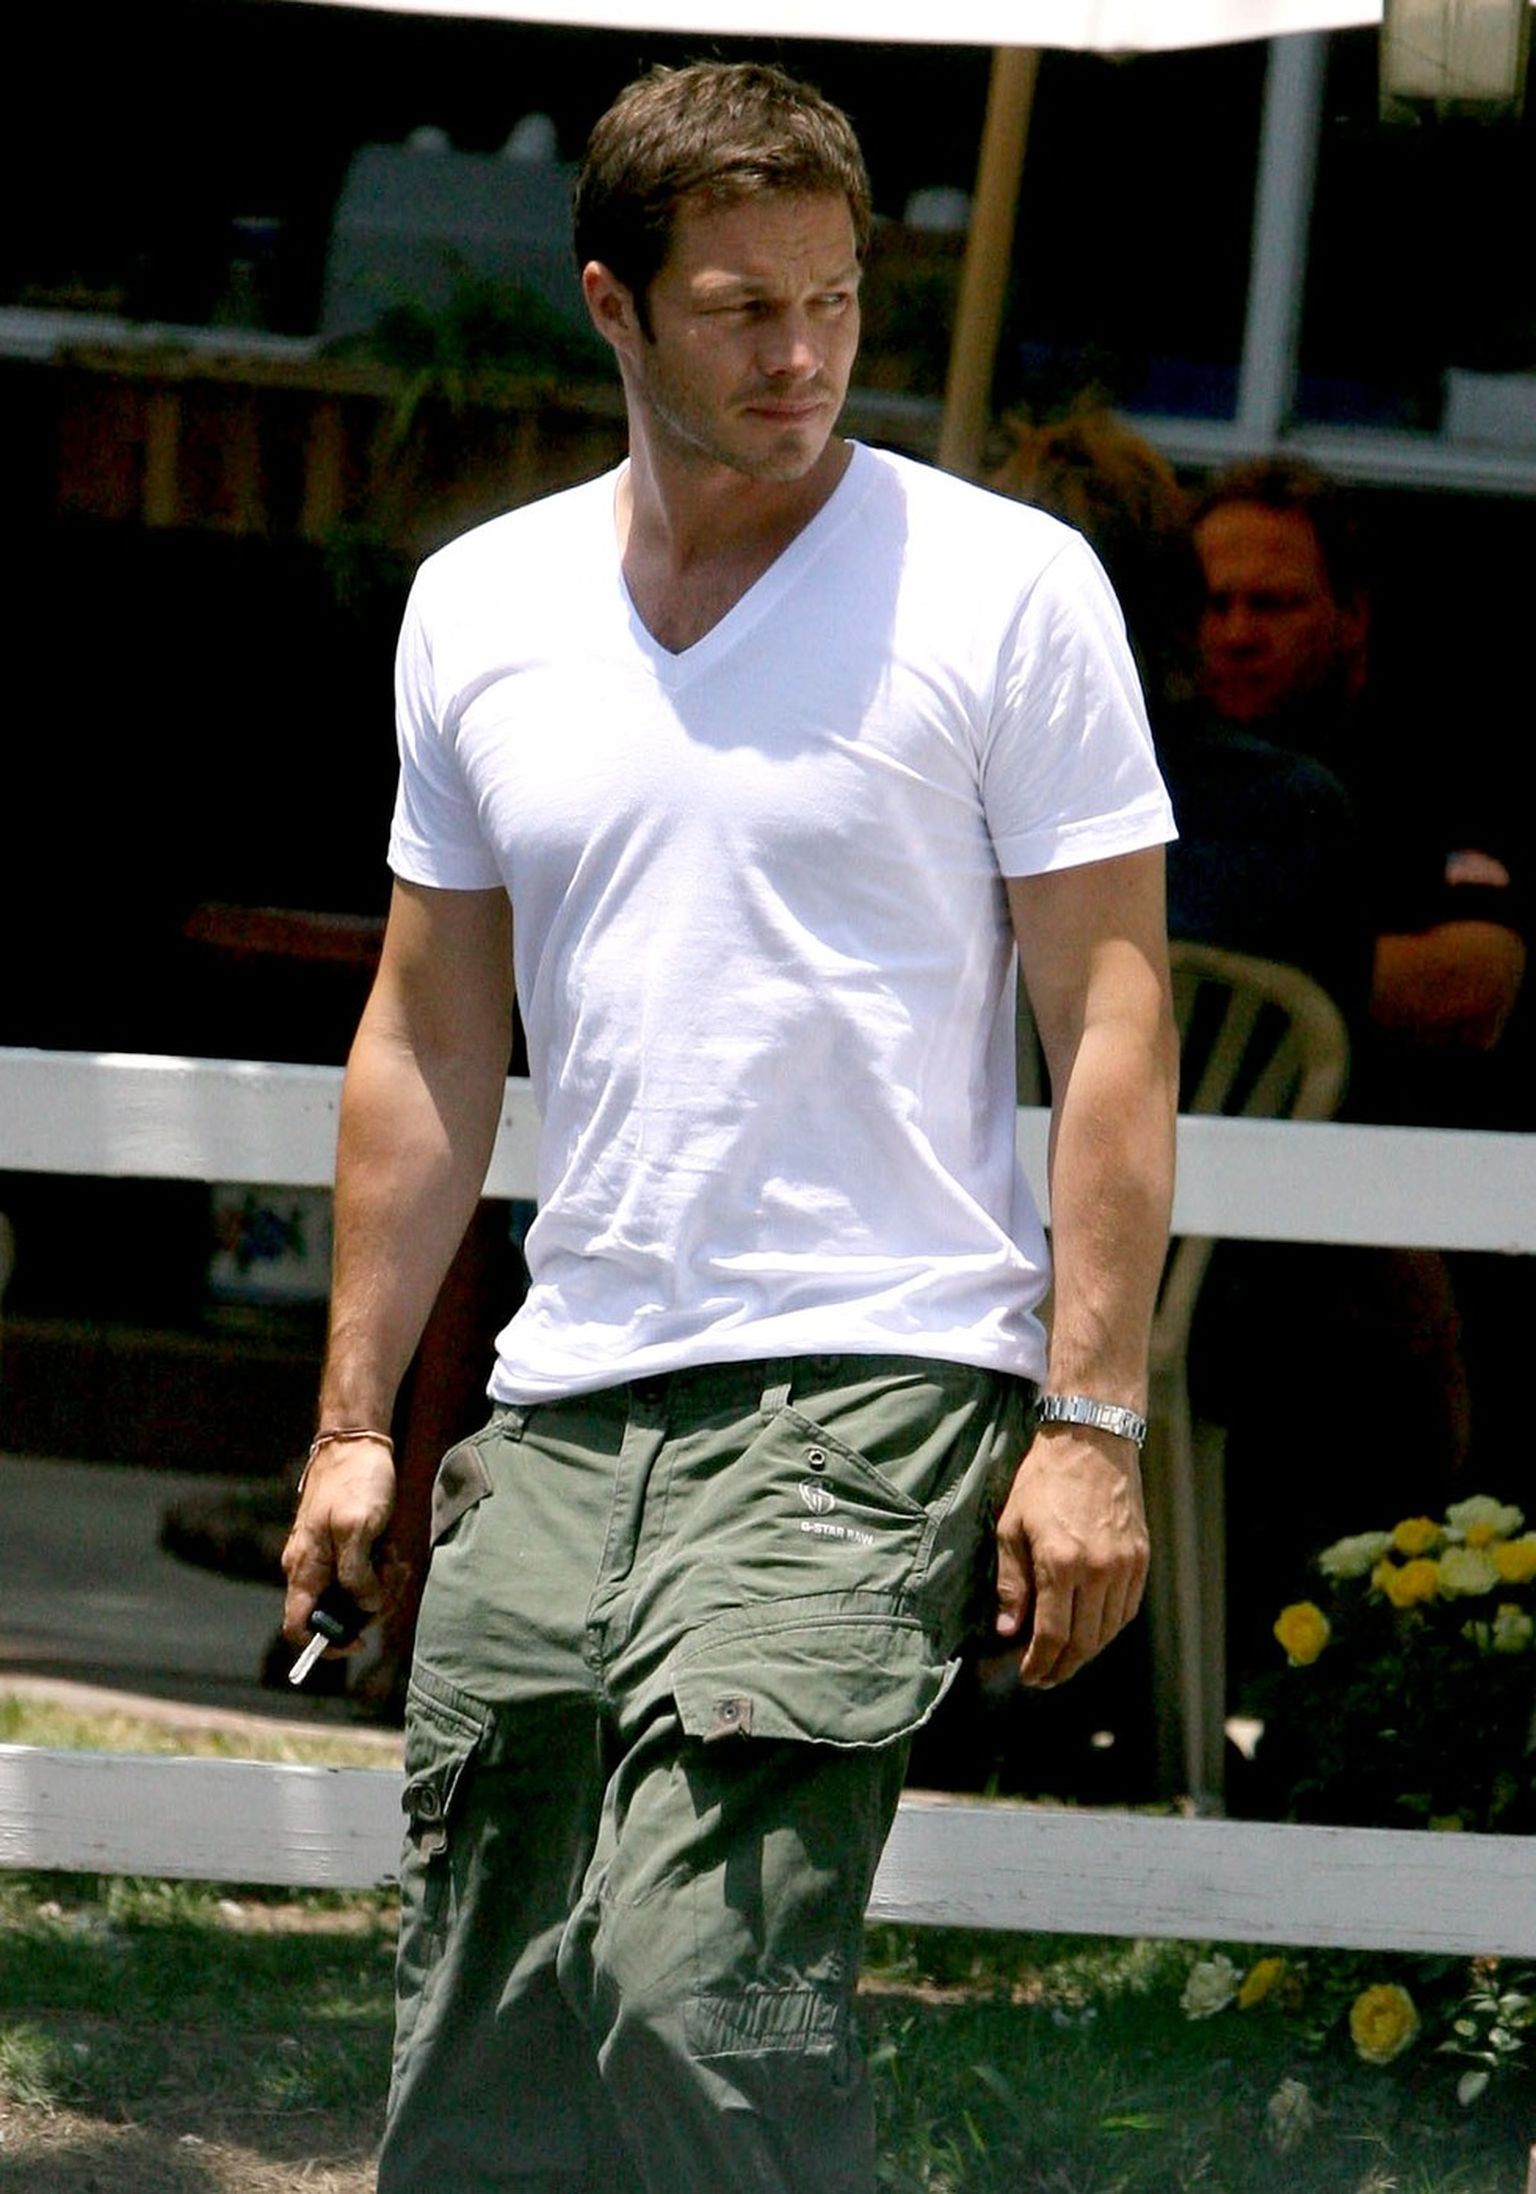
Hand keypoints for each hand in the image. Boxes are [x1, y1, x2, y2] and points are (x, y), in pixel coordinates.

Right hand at [281, 1438, 398, 1650]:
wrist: (357, 1441)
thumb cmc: (355, 1480)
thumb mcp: (358, 1528)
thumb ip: (357, 1574)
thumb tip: (367, 1607)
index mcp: (304, 1568)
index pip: (297, 1626)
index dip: (325, 1643)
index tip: (359, 1640)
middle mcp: (310, 1568)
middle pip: (336, 1614)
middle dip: (370, 1606)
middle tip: (393, 1577)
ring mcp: (327, 1557)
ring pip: (353, 1595)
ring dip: (381, 1586)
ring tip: (396, 1558)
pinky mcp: (344, 1546)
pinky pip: (362, 1574)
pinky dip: (381, 1569)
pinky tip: (393, 1550)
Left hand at [989, 1423, 1148, 1687]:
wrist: (1092, 1441)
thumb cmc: (1044, 1480)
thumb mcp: (1011, 1526)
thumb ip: (1011, 1583)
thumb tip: (1008, 1629)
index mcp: (1061, 1563)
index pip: (1053, 1635)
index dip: (1040, 1663)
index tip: (1028, 1676)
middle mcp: (1099, 1570)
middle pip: (1085, 1642)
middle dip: (1062, 1667)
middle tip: (1044, 1677)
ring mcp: (1126, 1566)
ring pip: (1109, 1631)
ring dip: (1086, 1653)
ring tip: (1064, 1659)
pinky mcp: (1141, 1559)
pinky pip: (1127, 1610)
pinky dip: (1108, 1629)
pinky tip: (1090, 1632)